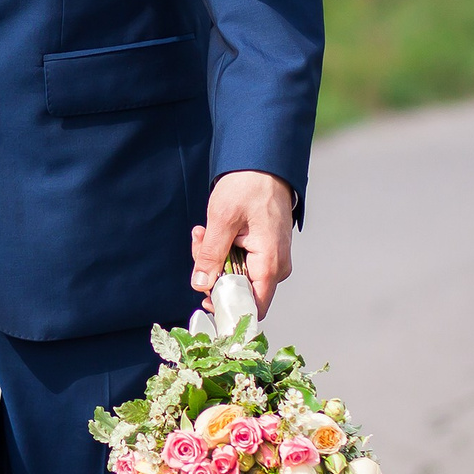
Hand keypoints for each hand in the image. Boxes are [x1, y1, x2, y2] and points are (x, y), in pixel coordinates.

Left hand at [192, 170, 296, 317]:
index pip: (253, 307)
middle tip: (198, 243)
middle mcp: (274, 267)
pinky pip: (238, 262)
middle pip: (238, 290)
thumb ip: (210, 255)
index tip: (204, 298)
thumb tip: (200, 285)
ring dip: (213, 258)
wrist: (264, 165)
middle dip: (212, 272)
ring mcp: (270, 259)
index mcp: (269, 263)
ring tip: (202, 231)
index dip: (228, 309)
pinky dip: (221, 250)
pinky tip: (209, 231)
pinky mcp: (262, 251)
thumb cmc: (248, 187)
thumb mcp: (222, 219)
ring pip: (235, 275)